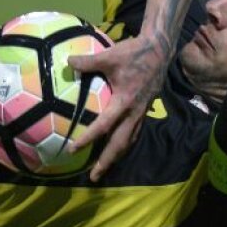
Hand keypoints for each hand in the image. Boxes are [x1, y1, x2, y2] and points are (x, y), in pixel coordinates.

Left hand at [67, 34, 166, 180]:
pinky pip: (136, 131)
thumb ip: (88, 62)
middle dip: (107, 161)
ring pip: (130, 140)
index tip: (73, 149)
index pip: (103, 126)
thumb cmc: (134, 53)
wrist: (159, 49)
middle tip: (94, 177)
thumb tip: (67, 63)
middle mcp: (135, 111)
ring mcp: (142, 111)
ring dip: (117, 155)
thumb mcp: (109, 56)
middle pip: (120, 143)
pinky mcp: (146, 108)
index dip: (88, 138)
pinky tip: (120, 146)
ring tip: (105, 167)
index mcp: (125, 101)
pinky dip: (126, 142)